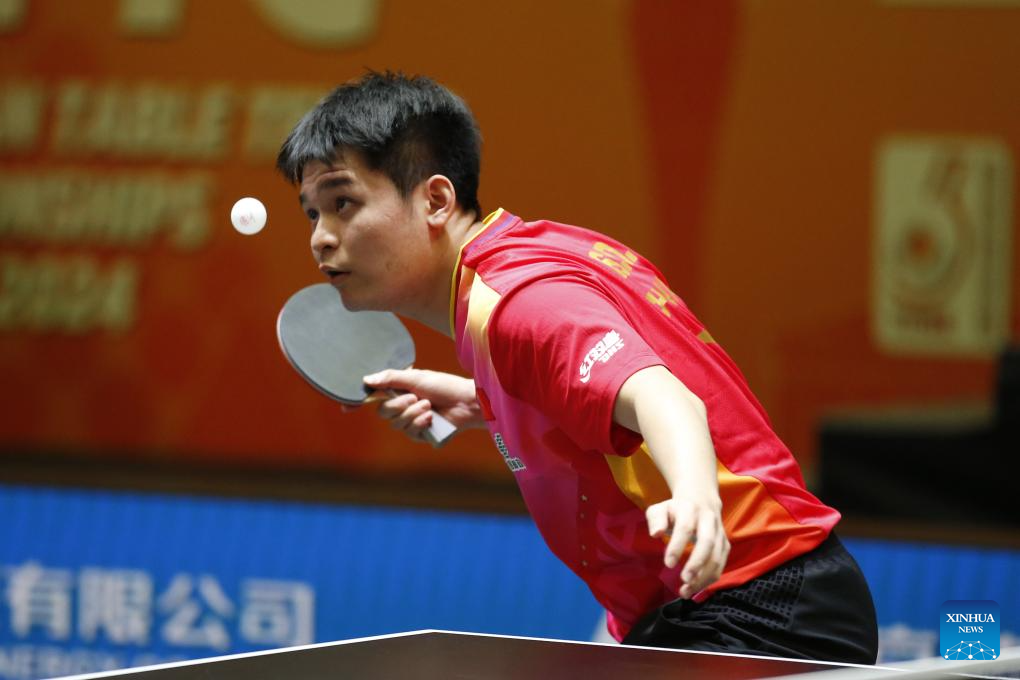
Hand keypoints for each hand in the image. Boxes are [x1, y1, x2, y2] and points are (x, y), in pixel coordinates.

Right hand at [357, 369, 483, 441]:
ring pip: (396, 424)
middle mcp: (403, 407)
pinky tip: (430, 418)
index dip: (359, 403)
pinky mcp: (421, 435)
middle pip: (383, 413)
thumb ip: (392, 378)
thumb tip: (367, 379)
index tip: (346, 407)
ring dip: (412, 413)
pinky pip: (409, 433)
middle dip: (398, 405)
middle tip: (415, 397)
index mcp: (399, 391)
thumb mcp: (416, 377)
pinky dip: (419, 424)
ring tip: (428, 405)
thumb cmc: (444, 385)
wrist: (466, 401)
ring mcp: (411, 422)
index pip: (374, 398)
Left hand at [646, 494, 729, 598]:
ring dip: (704, 577)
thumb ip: (655, 519)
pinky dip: (709, 579)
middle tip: (684, 580)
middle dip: (697, 563)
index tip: (668, 564)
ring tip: (686, 591)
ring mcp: (719, 533)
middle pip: (707, 542)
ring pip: (717, 557)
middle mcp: (708, 520)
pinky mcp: (725, 544)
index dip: (677, 546)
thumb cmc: (675, 509)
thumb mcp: (660, 508)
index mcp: (690, 509)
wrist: (701, 499)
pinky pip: (721, 564)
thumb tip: (655, 534)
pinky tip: (695, 588)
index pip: (685, 528)